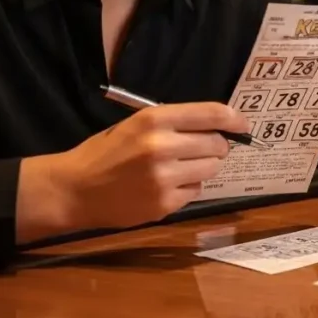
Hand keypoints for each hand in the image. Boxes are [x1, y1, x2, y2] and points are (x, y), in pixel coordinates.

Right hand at [48, 104, 248, 231]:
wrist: (73, 189)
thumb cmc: (106, 152)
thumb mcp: (137, 125)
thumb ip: (176, 124)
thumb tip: (220, 126)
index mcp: (155, 119)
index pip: (212, 114)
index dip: (235, 119)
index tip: (244, 125)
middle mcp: (162, 146)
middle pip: (218, 144)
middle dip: (216, 146)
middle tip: (201, 150)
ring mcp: (164, 177)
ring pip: (212, 169)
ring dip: (203, 168)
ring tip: (179, 168)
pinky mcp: (164, 203)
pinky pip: (196, 191)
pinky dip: (188, 188)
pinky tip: (165, 186)